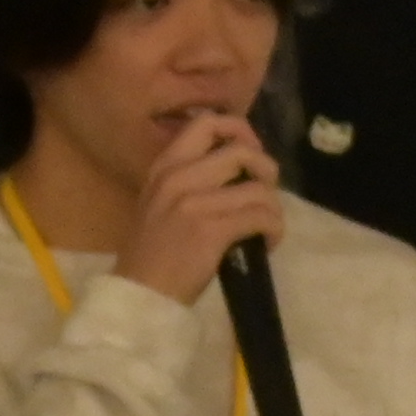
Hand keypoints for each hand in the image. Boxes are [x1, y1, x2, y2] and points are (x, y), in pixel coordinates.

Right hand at [109, 110, 288, 306]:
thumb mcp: (160, 203)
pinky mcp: (212, 230)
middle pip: (242, 151)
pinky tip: (267, 243)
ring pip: (259, 188)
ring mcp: (195, 203)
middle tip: (264, 194)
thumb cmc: (152, 253)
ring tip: (267, 227)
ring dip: (274, 209)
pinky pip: (262, 217)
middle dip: (266, 170)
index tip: (250, 153)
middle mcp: (179, 177)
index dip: (239, 130)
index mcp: (164, 167)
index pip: (207, 122)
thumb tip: (238, 170)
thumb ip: (189, 180)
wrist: (142, 294)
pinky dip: (274, 230)